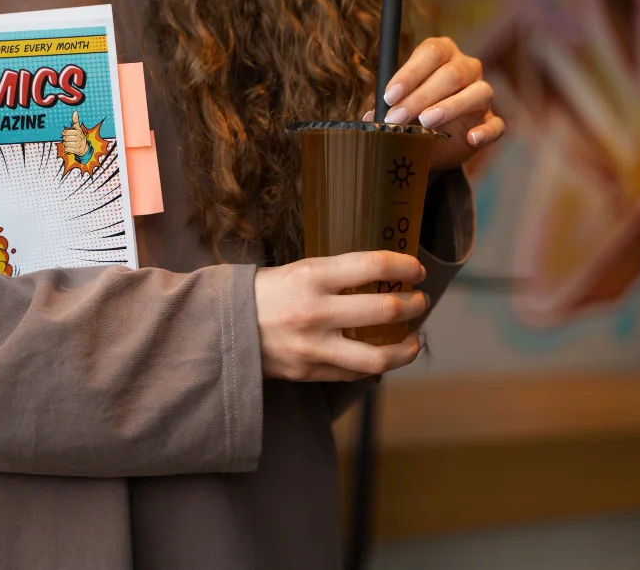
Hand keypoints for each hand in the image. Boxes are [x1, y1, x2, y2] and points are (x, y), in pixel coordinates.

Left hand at [63, 110, 90, 156]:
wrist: (84, 147)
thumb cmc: (79, 136)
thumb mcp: (78, 128)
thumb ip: (75, 120)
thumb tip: (75, 112)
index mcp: (78, 132)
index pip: (66, 132)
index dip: (64, 132)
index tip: (65, 132)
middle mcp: (79, 138)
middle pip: (66, 138)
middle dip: (65, 138)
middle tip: (66, 138)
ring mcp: (78, 145)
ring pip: (66, 143)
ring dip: (65, 143)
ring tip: (68, 142)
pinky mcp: (76, 150)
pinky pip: (67, 149)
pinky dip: (67, 148)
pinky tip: (69, 146)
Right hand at [254, 251, 429, 381]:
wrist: (220, 328)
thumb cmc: (262, 293)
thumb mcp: (296, 270)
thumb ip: (335, 275)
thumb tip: (382, 278)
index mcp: (312, 275)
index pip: (374, 266)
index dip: (404, 267)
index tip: (416, 270)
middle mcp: (315, 311)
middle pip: (385, 310)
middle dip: (413, 305)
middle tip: (419, 301)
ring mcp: (313, 346)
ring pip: (378, 356)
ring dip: (406, 347)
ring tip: (414, 338)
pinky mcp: (309, 372)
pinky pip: (354, 373)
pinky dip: (376, 365)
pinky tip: (384, 355)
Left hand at [364, 37, 504, 171]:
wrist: (434, 143)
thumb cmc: (413, 115)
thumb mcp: (398, 108)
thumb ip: (386, 109)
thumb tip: (370, 118)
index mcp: (443, 55)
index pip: (432, 51)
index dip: (410, 73)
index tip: (389, 96)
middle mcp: (467, 68)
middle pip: (452, 74)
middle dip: (420, 97)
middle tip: (396, 119)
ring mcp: (482, 94)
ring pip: (477, 93)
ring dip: (450, 107)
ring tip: (426, 123)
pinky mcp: (490, 121)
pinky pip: (496, 124)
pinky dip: (485, 131)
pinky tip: (471, 139)